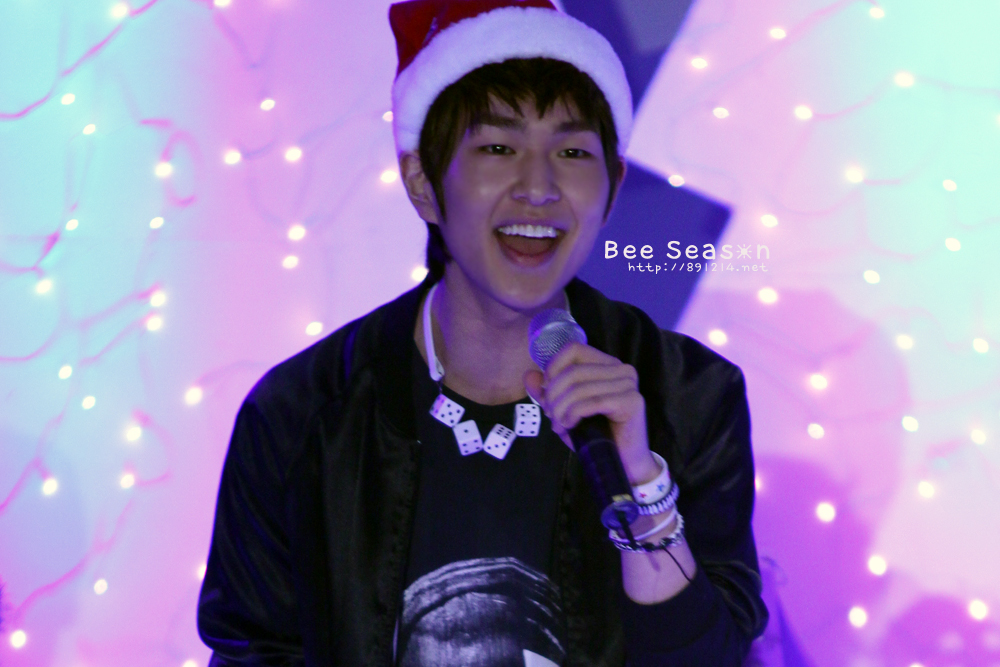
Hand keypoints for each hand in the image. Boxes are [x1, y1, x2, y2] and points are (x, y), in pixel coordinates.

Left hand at [523, 342, 659, 484]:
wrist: (622, 463)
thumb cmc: (595, 435)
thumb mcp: (565, 411)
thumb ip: (546, 393)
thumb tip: (528, 375)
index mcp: (607, 364)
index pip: (574, 349)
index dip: (553, 367)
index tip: (546, 392)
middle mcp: (621, 369)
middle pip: (574, 371)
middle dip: (554, 395)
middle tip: (549, 415)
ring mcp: (629, 384)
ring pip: (580, 388)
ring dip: (561, 409)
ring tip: (558, 425)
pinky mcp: (632, 401)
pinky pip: (591, 402)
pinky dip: (573, 414)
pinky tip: (569, 426)